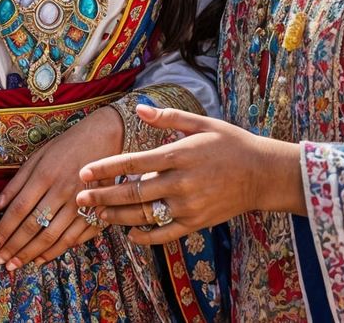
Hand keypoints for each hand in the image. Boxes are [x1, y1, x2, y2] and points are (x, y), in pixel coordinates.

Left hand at [0, 107, 122, 270]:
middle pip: (33, 226)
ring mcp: (80, 204)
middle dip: (13, 247)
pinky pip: (73, 238)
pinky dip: (55, 251)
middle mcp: (62, 191)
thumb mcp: (39, 155)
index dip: (4, 230)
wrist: (106, 137)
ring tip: (14, 265)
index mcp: (45, 175)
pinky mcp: (94, 212)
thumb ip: (17, 181)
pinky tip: (40, 259)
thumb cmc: (67, 146)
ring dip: (30, 254)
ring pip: (52, 237)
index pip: (19, 209)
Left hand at [75, 106, 303, 244]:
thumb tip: (139, 107)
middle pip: (134, 193)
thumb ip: (168, 117)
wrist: (263, 174)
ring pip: (146, 215)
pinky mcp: (197, 222)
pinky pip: (166, 234)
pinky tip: (130, 234)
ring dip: (118, 216)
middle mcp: (181, 182)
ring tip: (97, 215)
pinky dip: (146, 236)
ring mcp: (189, 206)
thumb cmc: (231, 143)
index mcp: (179, 155)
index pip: (134, 163)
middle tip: (80, 198)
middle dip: (104, 196)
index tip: (84, 172)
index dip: (106, 169)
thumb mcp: (201, 122)